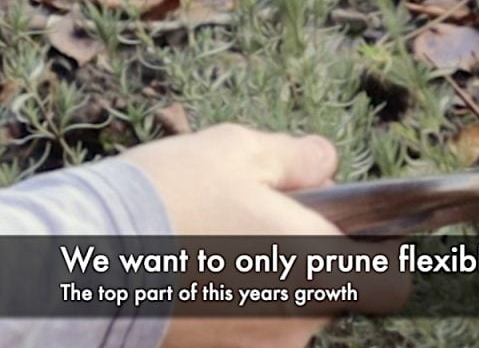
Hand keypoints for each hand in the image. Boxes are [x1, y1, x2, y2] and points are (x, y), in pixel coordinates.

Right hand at [122, 124, 408, 347]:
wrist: (86, 260)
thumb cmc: (171, 200)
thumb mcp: (240, 151)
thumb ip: (298, 158)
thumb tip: (326, 161)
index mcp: (323, 266)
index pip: (390, 273)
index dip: (375, 247)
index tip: (342, 224)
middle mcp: (301, 318)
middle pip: (331, 287)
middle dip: (308, 254)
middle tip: (261, 218)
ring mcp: (261, 346)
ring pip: (287, 308)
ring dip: (269, 280)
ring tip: (218, 243)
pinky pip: (248, 326)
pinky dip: (236, 303)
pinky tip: (198, 272)